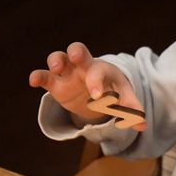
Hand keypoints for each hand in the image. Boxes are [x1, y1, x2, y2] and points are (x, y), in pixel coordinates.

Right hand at [28, 42, 144, 128]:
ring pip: (58, 58)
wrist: (98, 92)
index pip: (99, 71)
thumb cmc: (112, 91)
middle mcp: (83, 66)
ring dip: (55, 60)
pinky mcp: (55, 83)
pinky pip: (44, 76)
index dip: (98, 82)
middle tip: (74, 58)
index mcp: (101, 69)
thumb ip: (131, 109)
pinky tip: (33, 81)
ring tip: (55, 69)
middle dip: (75, 51)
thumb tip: (143, 125)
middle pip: (77, 50)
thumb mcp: (123, 98)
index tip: (98, 96)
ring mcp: (67, 73)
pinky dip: (38, 76)